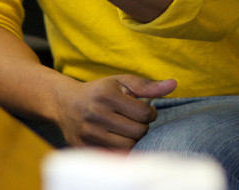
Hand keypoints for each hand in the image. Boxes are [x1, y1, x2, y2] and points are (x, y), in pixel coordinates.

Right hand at [56, 75, 176, 149]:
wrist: (65, 104)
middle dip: (141, 127)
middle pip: (138, 131)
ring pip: (128, 146)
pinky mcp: (85, 148)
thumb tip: (174, 84)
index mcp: (107, 95)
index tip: (142, 110)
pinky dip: (120, 150)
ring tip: (126, 130)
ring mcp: (89, 133)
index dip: (150, 113)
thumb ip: (147, 86)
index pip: (145, 113)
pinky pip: (114, 156)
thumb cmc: (99, 92)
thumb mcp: (121, 82)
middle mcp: (96, 114)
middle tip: (133, 121)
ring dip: (132, 139)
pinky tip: (116, 139)